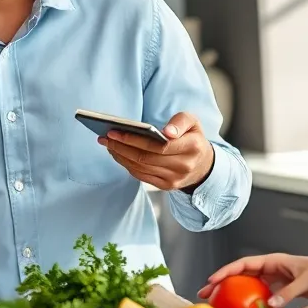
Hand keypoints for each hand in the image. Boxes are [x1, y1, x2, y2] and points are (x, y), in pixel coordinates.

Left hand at [99, 112, 213, 190]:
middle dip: (122, 146)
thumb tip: (167, 132)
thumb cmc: (193, 138)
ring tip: (108, 143)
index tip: (115, 131)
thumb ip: (181, 121)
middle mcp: (184, 166)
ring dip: (120, 155)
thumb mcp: (193, 123)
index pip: (159, 146)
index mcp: (192, 147)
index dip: (135, 140)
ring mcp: (174, 179)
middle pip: (145, 158)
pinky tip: (117, 153)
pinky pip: (141, 175)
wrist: (202, 165)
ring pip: (140, 167)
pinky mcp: (165, 186)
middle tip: (105, 136)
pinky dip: (126, 164)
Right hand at [197, 253, 307, 307]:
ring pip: (249, 285)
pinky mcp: (284, 290)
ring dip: (234, 293)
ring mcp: (277, 280)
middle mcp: (273, 268)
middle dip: (222, 282)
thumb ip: (289, 293)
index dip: (227, 271)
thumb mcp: (307, 281)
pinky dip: (251, 302)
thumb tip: (270, 305)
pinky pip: (262, 295)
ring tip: (218, 304)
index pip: (244, 264)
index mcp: (275, 260)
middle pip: (241, 274)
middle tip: (205, 294)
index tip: (212, 280)